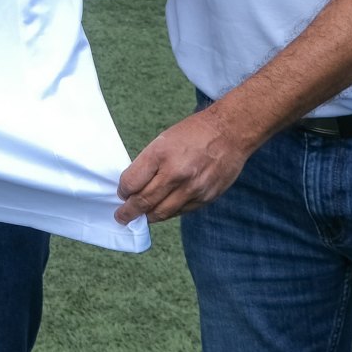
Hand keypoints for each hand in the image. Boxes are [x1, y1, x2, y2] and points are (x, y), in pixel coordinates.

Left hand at [114, 107, 255, 222]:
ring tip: (139, 218)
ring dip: (148, 217)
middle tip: (122, 216)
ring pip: (162, 212)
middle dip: (129, 212)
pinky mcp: (206, 197)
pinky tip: (162, 211)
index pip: (131, 182)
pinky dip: (168, 213)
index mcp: (160, 154)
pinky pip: (181, 212)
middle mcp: (175, 173)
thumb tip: (134, 185)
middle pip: (144, 201)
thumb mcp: (163, 140)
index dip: (123, 191)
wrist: (230, 132)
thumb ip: (149, 163)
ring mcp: (192, 188)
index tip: (121, 194)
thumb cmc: (194, 133)